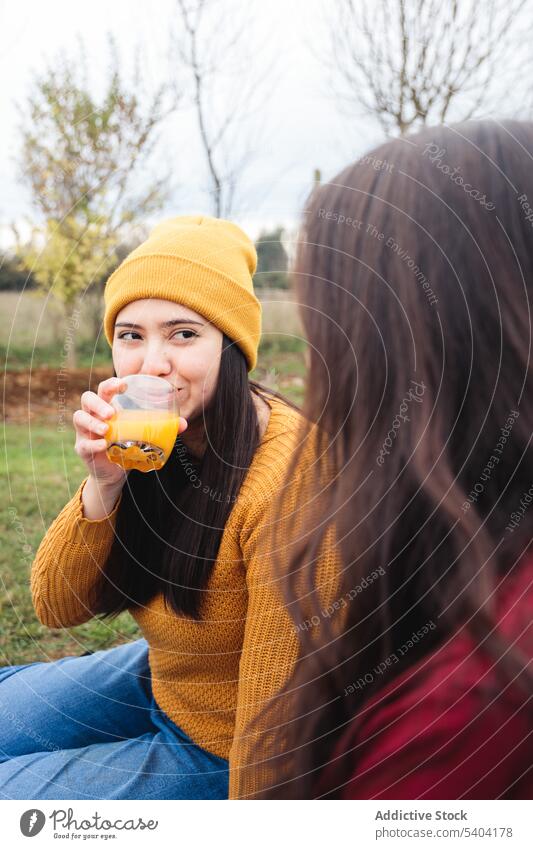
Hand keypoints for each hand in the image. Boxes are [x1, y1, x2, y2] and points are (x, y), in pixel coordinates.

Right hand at [73, 377, 187, 488]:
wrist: (116, 473)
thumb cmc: (128, 446)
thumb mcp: (143, 435)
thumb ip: (162, 428)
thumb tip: (183, 423)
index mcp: (107, 406)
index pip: (104, 389)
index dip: (110, 384)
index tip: (123, 384)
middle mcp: (93, 415)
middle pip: (87, 398)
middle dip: (98, 403)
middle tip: (111, 412)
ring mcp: (85, 431)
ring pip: (79, 418)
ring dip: (92, 422)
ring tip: (106, 429)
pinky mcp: (82, 448)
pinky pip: (83, 444)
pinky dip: (92, 444)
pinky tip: (103, 446)